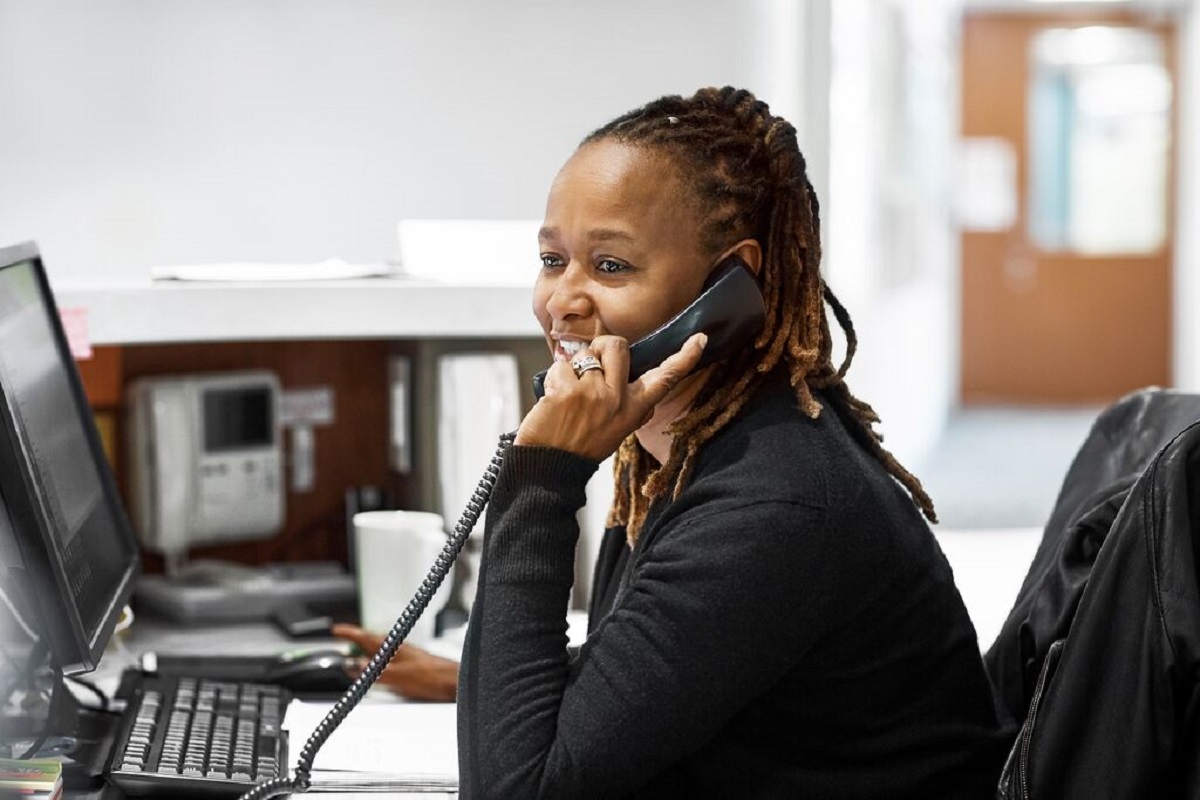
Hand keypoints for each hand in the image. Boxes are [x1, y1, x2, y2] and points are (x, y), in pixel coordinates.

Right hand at [331, 623, 457, 701]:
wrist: (454, 682)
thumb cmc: (431, 676)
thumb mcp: (396, 676)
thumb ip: (372, 672)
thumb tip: (351, 665)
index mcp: (392, 646)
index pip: (364, 636)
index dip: (348, 633)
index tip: (335, 630)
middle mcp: (397, 647)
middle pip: (370, 642)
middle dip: (354, 643)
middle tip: (341, 645)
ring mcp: (404, 655)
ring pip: (379, 652)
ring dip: (366, 655)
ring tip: (355, 661)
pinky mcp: (411, 664)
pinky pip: (387, 661)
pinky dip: (378, 665)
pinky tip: (379, 672)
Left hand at [517, 332, 707, 460]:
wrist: (549, 466)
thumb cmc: (579, 446)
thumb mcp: (615, 430)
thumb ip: (625, 404)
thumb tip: (629, 377)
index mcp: (634, 410)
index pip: (665, 380)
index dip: (684, 358)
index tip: (699, 340)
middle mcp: (619, 400)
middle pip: (618, 346)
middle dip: (602, 346)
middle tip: (590, 366)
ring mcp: (595, 394)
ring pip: (586, 354)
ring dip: (573, 367)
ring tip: (569, 393)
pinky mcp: (569, 391)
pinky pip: (561, 366)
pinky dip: (553, 378)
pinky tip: (553, 398)